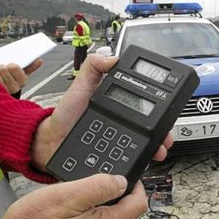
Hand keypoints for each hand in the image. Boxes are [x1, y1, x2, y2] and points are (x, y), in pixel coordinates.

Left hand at [0, 59, 42, 93]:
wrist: (3, 95)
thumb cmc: (12, 82)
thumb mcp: (22, 75)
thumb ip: (31, 67)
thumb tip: (40, 60)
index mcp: (22, 81)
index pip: (14, 67)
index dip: (11, 65)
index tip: (11, 67)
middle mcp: (14, 87)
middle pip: (3, 68)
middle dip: (2, 67)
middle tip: (3, 72)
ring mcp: (3, 90)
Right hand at [0, 174, 147, 218]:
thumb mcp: (65, 195)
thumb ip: (99, 185)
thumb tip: (122, 180)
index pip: (139, 203)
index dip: (136, 185)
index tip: (125, 176)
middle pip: (126, 213)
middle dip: (114, 197)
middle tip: (89, 189)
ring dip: (101, 210)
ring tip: (76, 204)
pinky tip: (71, 218)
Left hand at [31, 54, 173, 170]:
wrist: (52, 142)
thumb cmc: (66, 115)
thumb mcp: (80, 86)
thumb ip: (93, 67)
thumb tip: (114, 58)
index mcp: (120, 103)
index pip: (146, 103)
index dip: (159, 108)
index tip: (166, 111)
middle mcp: (124, 122)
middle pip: (152, 127)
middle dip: (163, 133)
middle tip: (165, 138)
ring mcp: (121, 139)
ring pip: (147, 144)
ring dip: (156, 148)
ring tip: (158, 151)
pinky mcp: (115, 156)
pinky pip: (132, 158)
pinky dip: (142, 160)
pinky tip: (145, 160)